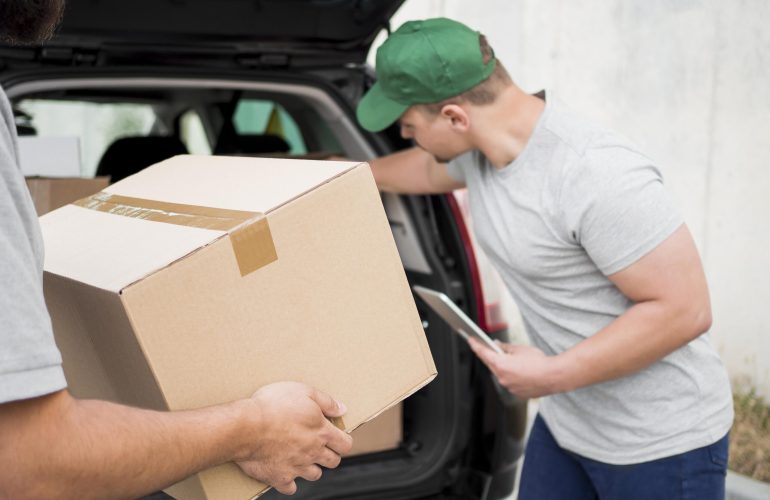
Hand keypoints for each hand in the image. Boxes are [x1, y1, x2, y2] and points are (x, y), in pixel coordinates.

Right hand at [235, 382, 352, 494]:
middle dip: (329, 454)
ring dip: (311, 467)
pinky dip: (289, 481)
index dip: (343, 441)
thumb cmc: (273, 405)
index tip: (337, 437)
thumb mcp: (304, 391)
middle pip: (333, 462)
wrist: (246, 426)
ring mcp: (297, 467)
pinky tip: (284, 471)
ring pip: (314, 475)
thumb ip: (326, 401)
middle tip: (319, 446)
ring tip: (302, 457)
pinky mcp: (279, 477)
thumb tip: (342, 409)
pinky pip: (290, 487)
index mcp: (322, 432)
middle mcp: (313, 452)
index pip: (345, 444)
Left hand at [467, 339, 562, 398]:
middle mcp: (502, 378)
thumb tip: (497, 345)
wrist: (554, 376)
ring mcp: (509, 387)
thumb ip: (505, 347)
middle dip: (488, 355)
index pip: (483, 353)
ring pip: (499, 374)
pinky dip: (509, 375)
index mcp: (500, 365)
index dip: (475, 345)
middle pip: (490, 364)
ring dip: (500, 366)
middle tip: (486, 347)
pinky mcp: (516, 392)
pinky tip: (514, 369)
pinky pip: (508, 381)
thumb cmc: (539, 362)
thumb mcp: (520, 349)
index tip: (471, 340)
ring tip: (503, 358)